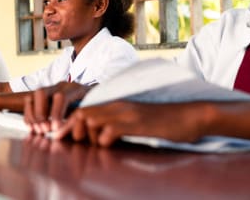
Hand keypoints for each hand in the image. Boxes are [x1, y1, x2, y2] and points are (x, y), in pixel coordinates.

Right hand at [24, 81, 91, 133]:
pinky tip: (33, 128)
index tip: (55, 129)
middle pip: (41, 92)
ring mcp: (51, 89)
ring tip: (38, 131)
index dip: (56, 113)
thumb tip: (73, 128)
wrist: (95, 95)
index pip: (61, 97)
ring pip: (33, 97)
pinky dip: (29, 116)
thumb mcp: (93, 109)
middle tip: (44, 130)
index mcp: (75, 88)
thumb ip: (83, 116)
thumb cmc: (95, 106)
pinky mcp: (44, 96)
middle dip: (40, 113)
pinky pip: (30, 103)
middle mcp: (60, 86)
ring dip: (32, 115)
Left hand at [53, 101, 209, 146]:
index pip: (84, 109)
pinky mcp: (137, 123)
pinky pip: (110, 132)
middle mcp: (117, 105)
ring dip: (90, 137)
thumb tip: (98, 137)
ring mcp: (127, 113)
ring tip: (98, 145)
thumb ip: (116, 123)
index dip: (68, 124)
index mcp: (116, 103)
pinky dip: (105, 141)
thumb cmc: (162, 121)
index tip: (60, 137)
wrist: (189, 114)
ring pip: (92, 121)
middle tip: (76, 144)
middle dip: (73, 130)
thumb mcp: (135, 120)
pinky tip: (112, 145)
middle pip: (82, 113)